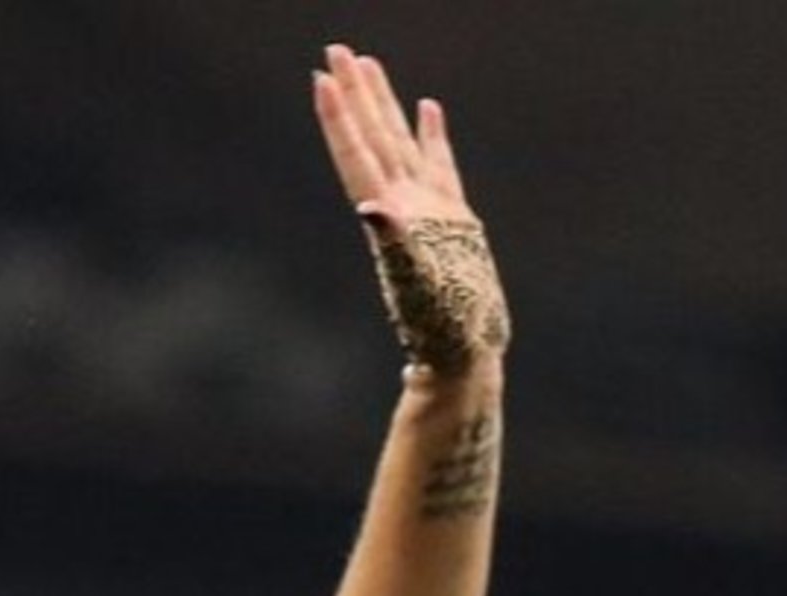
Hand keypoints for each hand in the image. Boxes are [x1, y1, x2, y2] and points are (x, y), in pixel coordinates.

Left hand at [314, 42, 508, 372]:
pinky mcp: (452, 218)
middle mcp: (403, 207)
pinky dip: (432, 134)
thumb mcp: (416, 284)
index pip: (358, 156)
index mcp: (391, 217)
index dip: (340, 118)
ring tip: (368, 64)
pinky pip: (439, 162)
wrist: (464, 355)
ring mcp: (427, 209)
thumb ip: (395, 243)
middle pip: (371, 138)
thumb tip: (371, 208)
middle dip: (354, 95)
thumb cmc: (441, 328)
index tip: (323, 78)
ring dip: (382, 105)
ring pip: (399, 142)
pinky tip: (428, 107)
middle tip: (335, 50)